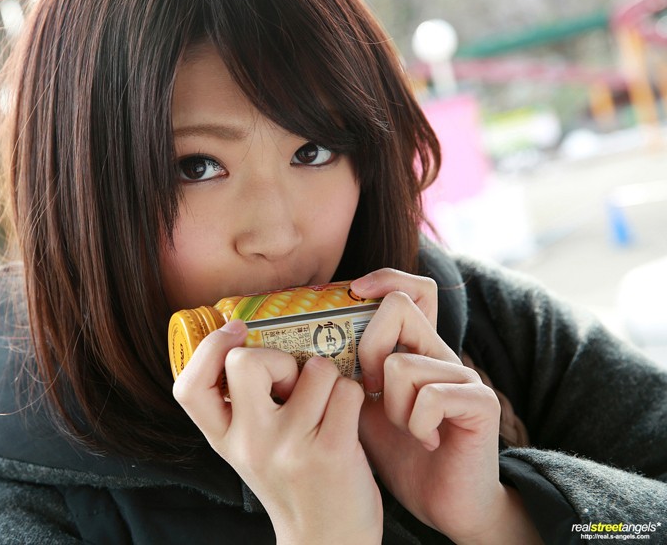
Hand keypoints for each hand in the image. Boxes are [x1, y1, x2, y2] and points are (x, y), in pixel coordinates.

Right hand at [173, 320, 381, 544]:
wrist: (326, 542)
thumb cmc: (293, 483)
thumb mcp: (251, 449)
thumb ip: (243, 405)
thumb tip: (254, 336)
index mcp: (225, 439)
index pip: (188, 387)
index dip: (208, 349)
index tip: (235, 332)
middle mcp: (250, 443)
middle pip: (246, 362)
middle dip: (276, 355)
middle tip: (290, 380)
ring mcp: (289, 447)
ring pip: (314, 368)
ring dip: (326, 377)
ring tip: (325, 405)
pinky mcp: (331, 452)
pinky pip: (345, 389)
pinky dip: (350, 395)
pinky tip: (345, 419)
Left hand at [352, 269, 539, 543]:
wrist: (444, 503)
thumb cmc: (399, 453)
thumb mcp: (360, 409)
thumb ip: (345, 377)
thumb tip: (300, 352)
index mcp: (414, 348)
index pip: (410, 288)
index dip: (384, 277)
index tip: (353, 291)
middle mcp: (440, 353)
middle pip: (400, 307)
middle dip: (370, 349)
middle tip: (372, 390)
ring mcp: (463, 375)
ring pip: (403, 363)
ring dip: (393, 406)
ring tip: (405, 428)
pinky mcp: (480, 402)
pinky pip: (431, 397)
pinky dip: (417, 424)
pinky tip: (425, 441)